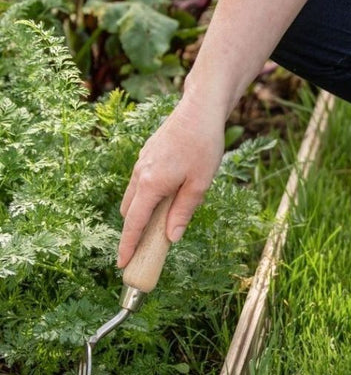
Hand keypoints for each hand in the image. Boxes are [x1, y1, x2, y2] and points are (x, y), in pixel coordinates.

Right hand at [117, 96, 225, 267]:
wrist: (200, 111)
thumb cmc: (203, 146)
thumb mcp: (199, 184)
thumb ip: (183, 212)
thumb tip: (171, 237)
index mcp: (151, 184)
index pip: (134, 223)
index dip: (128, 245)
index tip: (122, 264)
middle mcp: (140, 174)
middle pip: (129, 211)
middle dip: (134, 232)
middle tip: (146, 250)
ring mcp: (142, 163)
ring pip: (134, 196)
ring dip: (142, 213)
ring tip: (160, 225)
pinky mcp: (147, 156)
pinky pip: (141, 183)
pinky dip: (147, 196)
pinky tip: (168, 197)